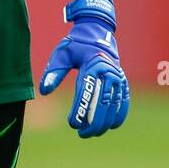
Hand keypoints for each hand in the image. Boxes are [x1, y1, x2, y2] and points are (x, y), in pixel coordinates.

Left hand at [39, 0, 129, 137]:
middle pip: (103, 102)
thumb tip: (44, 91)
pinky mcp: (123, 82)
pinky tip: (111, 126)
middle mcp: (108, 72)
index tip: (73, 124)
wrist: (98, 33)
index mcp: (92, 65)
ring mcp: (118, 77)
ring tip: (91, 133)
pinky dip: (119, 114)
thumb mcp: (62, 54)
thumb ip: (53, 72)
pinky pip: (124, 101)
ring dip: (104, 122)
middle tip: (82, 134)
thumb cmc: (76, 45)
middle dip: (93, 121)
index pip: (87, 93)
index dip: (80, 110)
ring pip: (114, 105)